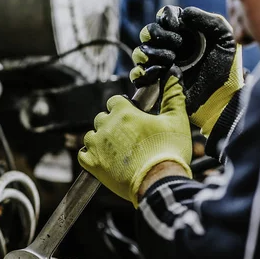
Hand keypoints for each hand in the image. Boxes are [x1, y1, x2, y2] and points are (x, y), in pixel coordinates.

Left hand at [78, 69, 191, 207]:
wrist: (160, 182)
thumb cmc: (169, 151)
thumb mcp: (176, 120)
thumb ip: (173, 96)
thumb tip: (173, 76)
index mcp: (124, 113)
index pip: (114, 101)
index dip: (123, 108)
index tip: (132, 117)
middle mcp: (106, 126)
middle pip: (102, 118)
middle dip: (112, 125)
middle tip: (128, 137)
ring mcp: (97, 146)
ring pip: (91, 135)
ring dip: (100, 140)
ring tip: (117, 150)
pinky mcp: (93, 164)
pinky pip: (83, 155)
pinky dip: (90, 156)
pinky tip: (104, 160)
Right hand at [129, 6, 243, 136]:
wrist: (222, 98)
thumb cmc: (227, 69)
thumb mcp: (226, 38)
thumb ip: (209, 20)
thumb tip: (184, 13)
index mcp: (184, 32)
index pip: (165, 15)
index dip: (166, 17)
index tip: (176, 25)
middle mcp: (169, 46)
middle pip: (148, 31)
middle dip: (158, 35)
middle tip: (176, 46)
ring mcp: (160, 64)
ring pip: (139, 52)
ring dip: (151, 53)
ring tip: (170, 61)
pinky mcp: (155, 82)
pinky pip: (137, 74)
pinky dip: (142, 72)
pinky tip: (158, 74)